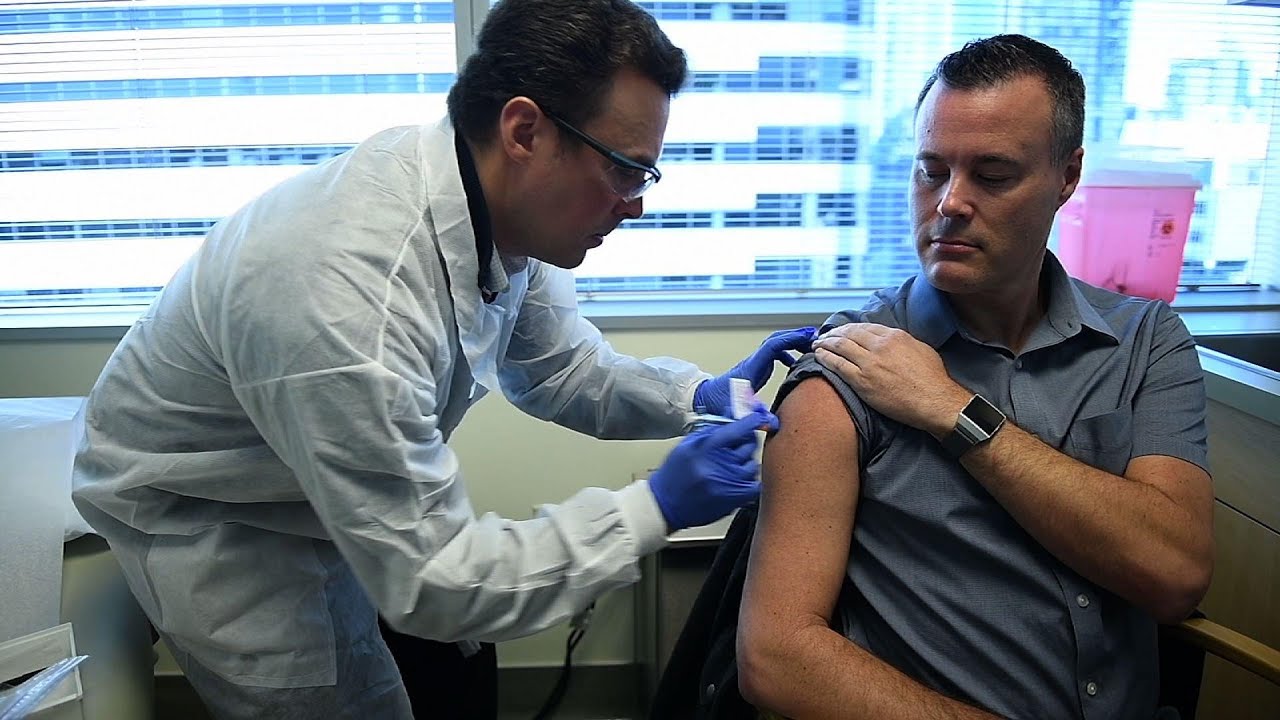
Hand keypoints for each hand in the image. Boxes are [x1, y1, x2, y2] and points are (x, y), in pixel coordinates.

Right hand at [649, 410, 778, 530]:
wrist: (666, 504)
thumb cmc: (675, 474)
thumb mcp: (688, 445)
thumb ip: (712, 430)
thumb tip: (731, 416)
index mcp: (707, 447)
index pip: (739, 428)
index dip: (752, 421)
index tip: (756, 418)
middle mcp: (721, 464)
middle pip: (750, 444)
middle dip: (746, 441)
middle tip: (736, 444)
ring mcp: (730, 483)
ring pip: (753, 464)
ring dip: (745, 462)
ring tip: (729, 466)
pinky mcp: (735, 499)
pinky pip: (755, 484)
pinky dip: (749, 480)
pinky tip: (737, 479)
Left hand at [694, 327, 815, 415]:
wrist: (704, 401)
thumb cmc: (718, 405)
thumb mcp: (737, 413)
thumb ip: (754, 418)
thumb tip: (773, 424)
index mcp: (750, 368)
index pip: (772, 346)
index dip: (791, 339)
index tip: (808, 336)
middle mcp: (753, 362)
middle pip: (776, 340)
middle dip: (796, 337)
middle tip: (816, 338)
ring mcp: (754, 365)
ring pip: (775, 346)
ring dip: (792, 343)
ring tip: (810, 347)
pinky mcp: (755, 370)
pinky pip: (774, 355)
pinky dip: (787, 354)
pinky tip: (794, 363)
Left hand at [811, 323, 969, 436]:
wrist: (935, 401)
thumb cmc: (933, 379)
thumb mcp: (921, 349)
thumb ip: (903, 342)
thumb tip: (892, 341)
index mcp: (894, 336)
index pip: (865, 327)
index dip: (849, 328)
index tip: (842, 330)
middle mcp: (879, 346)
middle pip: (849, 334)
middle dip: (833, 333)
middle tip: (824, 336)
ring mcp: (869, 363)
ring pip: (840, 346)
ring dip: (825, 343)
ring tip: (816, 344)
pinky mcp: (862, 381)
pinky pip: (838, 365)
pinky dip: (825, 358)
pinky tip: (819, 356)